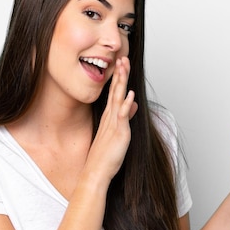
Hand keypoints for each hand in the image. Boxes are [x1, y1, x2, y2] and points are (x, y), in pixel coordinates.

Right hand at [84, 57, 137, 181]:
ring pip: (118, 98)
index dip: (118, 78)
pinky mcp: (118, 133)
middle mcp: (110, 117)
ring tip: (124, 67)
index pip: (114, 93)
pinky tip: (129, 94)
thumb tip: (134, 104)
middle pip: (116, 91)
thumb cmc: (105, 156)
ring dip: (121, 82)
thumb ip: (125, 117)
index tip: (121, 64)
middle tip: (122, 58)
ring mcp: (114, 124)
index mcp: (109, 117)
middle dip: (120, 74)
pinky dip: (125, 104)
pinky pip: (122, 116)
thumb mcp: (118, 132)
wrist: (96, 171)